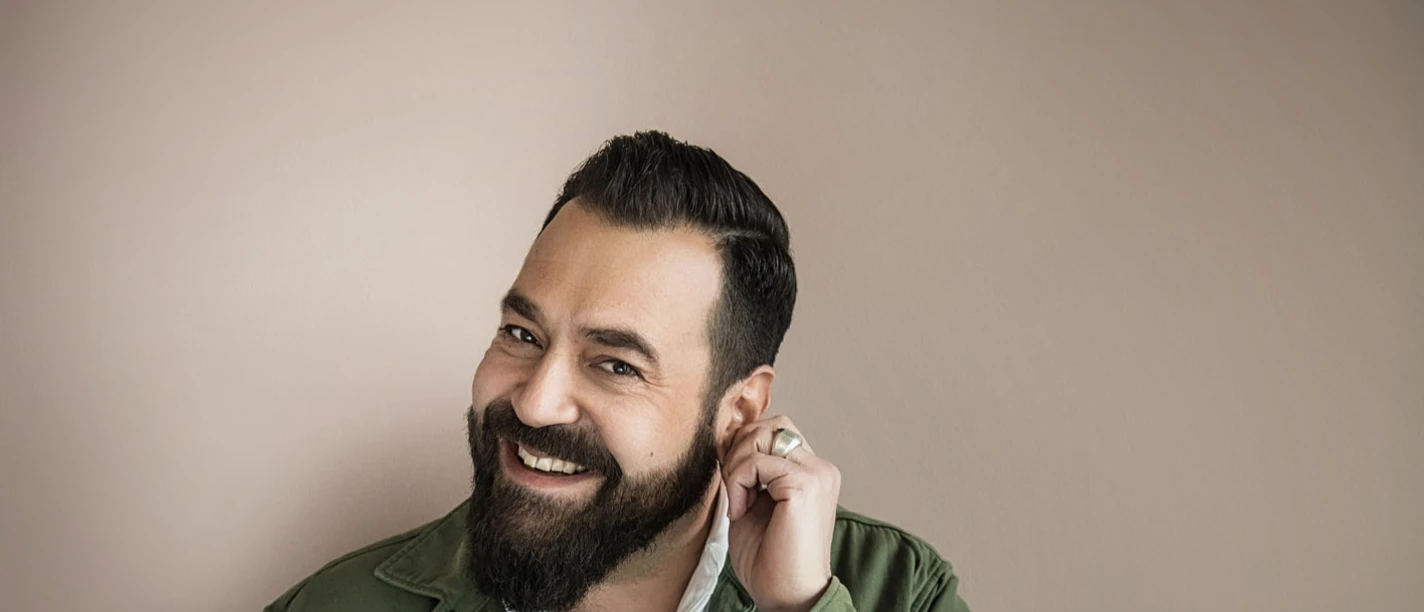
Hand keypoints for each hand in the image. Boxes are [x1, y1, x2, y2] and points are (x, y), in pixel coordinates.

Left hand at [723, 416, 841, 611]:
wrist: (787, 596)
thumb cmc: (769, 559)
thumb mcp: (752, 502)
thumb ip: (747, 470)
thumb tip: (726, 440)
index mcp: (811, 472)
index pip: (774, 431)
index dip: (744, 448)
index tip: (732, 482)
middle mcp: (820, 468)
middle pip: (771, 424)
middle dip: (740, 448)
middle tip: (733, 487)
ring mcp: (817, 474)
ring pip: (763, 435)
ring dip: (737, 465)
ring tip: (739, 501)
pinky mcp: (805, 484)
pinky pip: (757, 461)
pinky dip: (739, 481)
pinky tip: (741, 511)